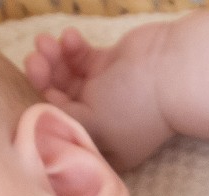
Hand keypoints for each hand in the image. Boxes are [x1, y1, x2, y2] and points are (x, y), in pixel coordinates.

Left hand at [24, 24, 173, 171]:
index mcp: (98, 145)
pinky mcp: (108, 66)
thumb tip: (37, 118)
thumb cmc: (135, 106)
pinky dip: (71, 47)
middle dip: (43, 78)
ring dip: (52, 58)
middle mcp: (99, 122)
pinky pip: (80, 57)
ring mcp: (103, 92)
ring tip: (46, 41)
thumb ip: (61, 120)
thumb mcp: (93, 124)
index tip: (34, 91)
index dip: (41, 110)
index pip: (59, 128)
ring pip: (65, 76)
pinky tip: (71, 37)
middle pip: (58, 100)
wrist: (174, 69)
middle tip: (35, 58)